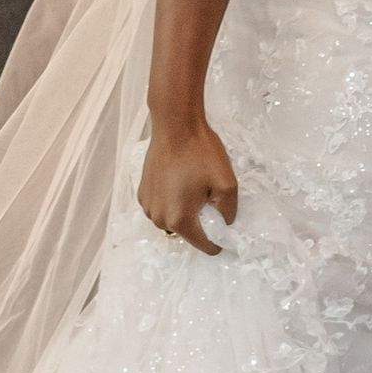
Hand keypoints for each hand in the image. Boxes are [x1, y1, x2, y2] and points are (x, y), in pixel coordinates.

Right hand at [138, 115, 236, 253]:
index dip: (218, 241)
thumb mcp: (227, 184)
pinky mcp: (142, 192)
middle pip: (187, 234)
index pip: (204, 246)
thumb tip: (226, 224)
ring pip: (172, 221)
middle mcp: (159, 218)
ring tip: (194, 189)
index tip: (225, 227)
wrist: (175, 126)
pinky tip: (180, 182)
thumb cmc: (201, 153)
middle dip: (200, 223)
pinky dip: (172, 202)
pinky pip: (161, 207)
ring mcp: (148, 205)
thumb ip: (229, 212)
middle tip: (210, 199)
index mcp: (179, 220)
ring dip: (184, 213)